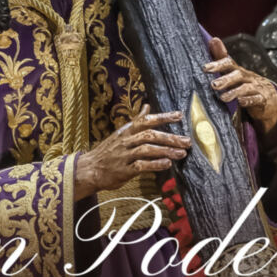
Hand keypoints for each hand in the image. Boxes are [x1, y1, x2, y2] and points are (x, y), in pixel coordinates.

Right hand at [74, 104, 190, 200]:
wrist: (90, 169)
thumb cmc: (109, 151)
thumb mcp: (121, 133)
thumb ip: (136, 121)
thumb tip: (147, 106)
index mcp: (127, 130)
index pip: (146, 120)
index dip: (163, 117)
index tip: (179, 115)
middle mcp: (126, 141)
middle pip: (150, 135)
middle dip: (170, 137)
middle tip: (187, 141)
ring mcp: (124, 155)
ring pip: (147, 149)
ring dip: (166, 151)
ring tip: (182, 153)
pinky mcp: (124, 170)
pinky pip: (141, 166)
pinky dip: (155, 164)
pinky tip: (167, 164)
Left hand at [204, 37, 276, 134]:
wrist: (269, 96)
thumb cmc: (245, 82)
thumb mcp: (233, 71)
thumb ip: (221, 58)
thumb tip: (213, 39)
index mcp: (237, 70)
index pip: (228, 63)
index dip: (217, 64)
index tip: (205, 68)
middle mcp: (247, 77)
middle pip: (238, 75)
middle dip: (225, 79)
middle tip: (213, 85)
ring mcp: (255, 87)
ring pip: (246, 88)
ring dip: (234, 92)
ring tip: (223, 98)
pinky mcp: (262, 99)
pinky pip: (256, 99)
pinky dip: (249, 100)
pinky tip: (240, 102)